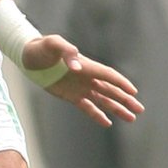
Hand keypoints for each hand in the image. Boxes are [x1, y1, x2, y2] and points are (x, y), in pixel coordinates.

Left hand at [21, 36, 142, 125]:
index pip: (108, 75)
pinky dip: (98, 115)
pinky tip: (108, 123)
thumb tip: (77, 66)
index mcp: (86, 65)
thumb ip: (66, 51)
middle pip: (111, 90)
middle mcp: (87, 77)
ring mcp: (80, 87)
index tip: (134, 92)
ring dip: (117, 108)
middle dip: (125, 99)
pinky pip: (88, 107)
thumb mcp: (53, 44)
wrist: (28, 56)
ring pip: (103, 100)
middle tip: (140, 110)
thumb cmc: (41, 47)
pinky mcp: (71, 96)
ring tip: (131, 118)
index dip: (121, 83)